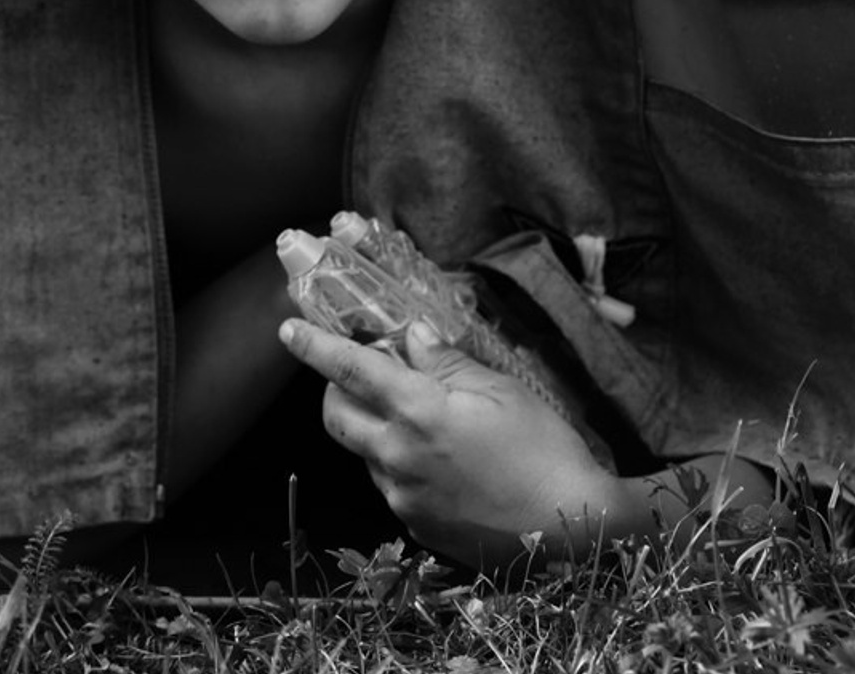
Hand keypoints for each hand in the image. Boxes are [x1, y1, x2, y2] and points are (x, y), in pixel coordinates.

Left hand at [279, 318, 650, 567]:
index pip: (351, 371)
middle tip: (360, 370)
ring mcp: (402, 498)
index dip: (316, 347)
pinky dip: (402, 460)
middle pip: (337, 416)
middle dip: (333, 388)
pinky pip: (391, 484)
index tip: (288, 329)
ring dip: (375, 425)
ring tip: (424, 416)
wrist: (566, 526)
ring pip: (364, 450)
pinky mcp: (415, 525)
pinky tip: (446, 459)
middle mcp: (397, 458)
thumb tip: (411, 336)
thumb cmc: (541, 448)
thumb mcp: (501, 390)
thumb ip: (447, 363)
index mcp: (418, 414)